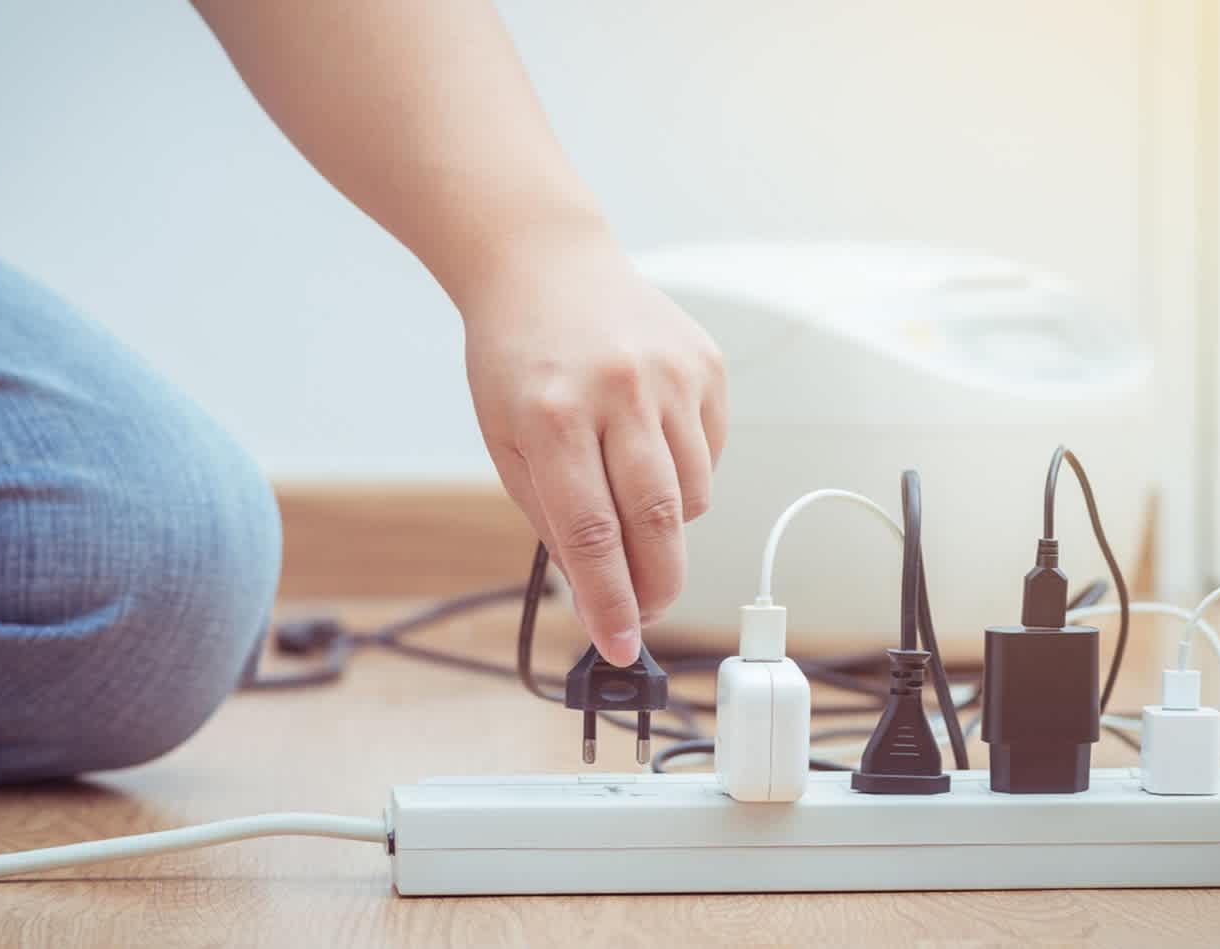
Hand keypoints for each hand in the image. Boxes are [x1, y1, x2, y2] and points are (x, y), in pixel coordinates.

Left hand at [461, 232, 726, 665]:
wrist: (545, 265)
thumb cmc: (518, 362)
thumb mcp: (508, 443)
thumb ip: (553, 521)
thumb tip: (600, 597)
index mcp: (554, 416)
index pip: (592, 534)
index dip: (610, 601)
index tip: (620, 646)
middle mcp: (620, 391)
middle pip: (657, 521)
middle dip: (657, 585)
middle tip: (647, 614)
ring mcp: (671, 375)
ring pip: (692, 495)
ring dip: (666, 525)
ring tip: (630, 502)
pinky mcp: (706, 366)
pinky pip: (711, 454)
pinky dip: (685, 472)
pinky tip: (649, 446)